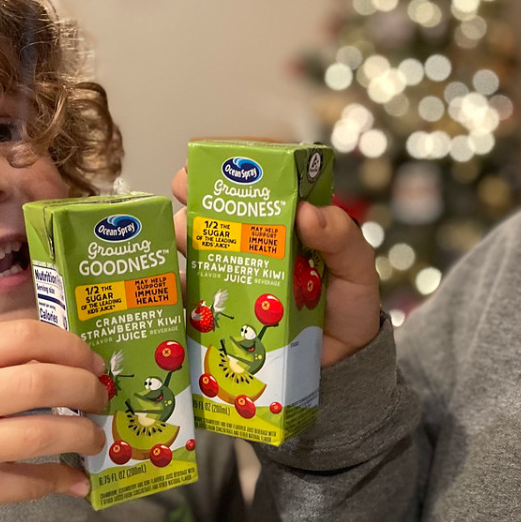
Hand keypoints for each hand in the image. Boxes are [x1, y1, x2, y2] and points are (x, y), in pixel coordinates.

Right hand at [0, 320, 108, 521]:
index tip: (94, 363)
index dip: (70, 347)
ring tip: (94, 437)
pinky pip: (32, 483)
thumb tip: (83, 368)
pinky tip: (77, 477)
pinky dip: (63, 479)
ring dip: (83, 435)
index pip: (23, 336)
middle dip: (85, 389)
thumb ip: (8, 359)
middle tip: (100, 398)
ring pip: (41, 435)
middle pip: (38, 383)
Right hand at [172, 167, 380, 366]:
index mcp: (286, 222)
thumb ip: (341, 239)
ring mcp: (232, 275)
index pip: (256, 183)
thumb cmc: (349, 307)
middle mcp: (252, 242)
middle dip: (195, 193)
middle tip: (185, 189)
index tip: (217, 157)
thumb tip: (306, 213)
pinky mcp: (217, 312)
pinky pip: (187, 297)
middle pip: (216, 209)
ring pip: (193, 247)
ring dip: (180, 236)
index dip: (233, 165)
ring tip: (180, 236)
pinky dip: (172, 288)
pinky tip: (164, 281)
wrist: (342, 364)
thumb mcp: (356, 268)